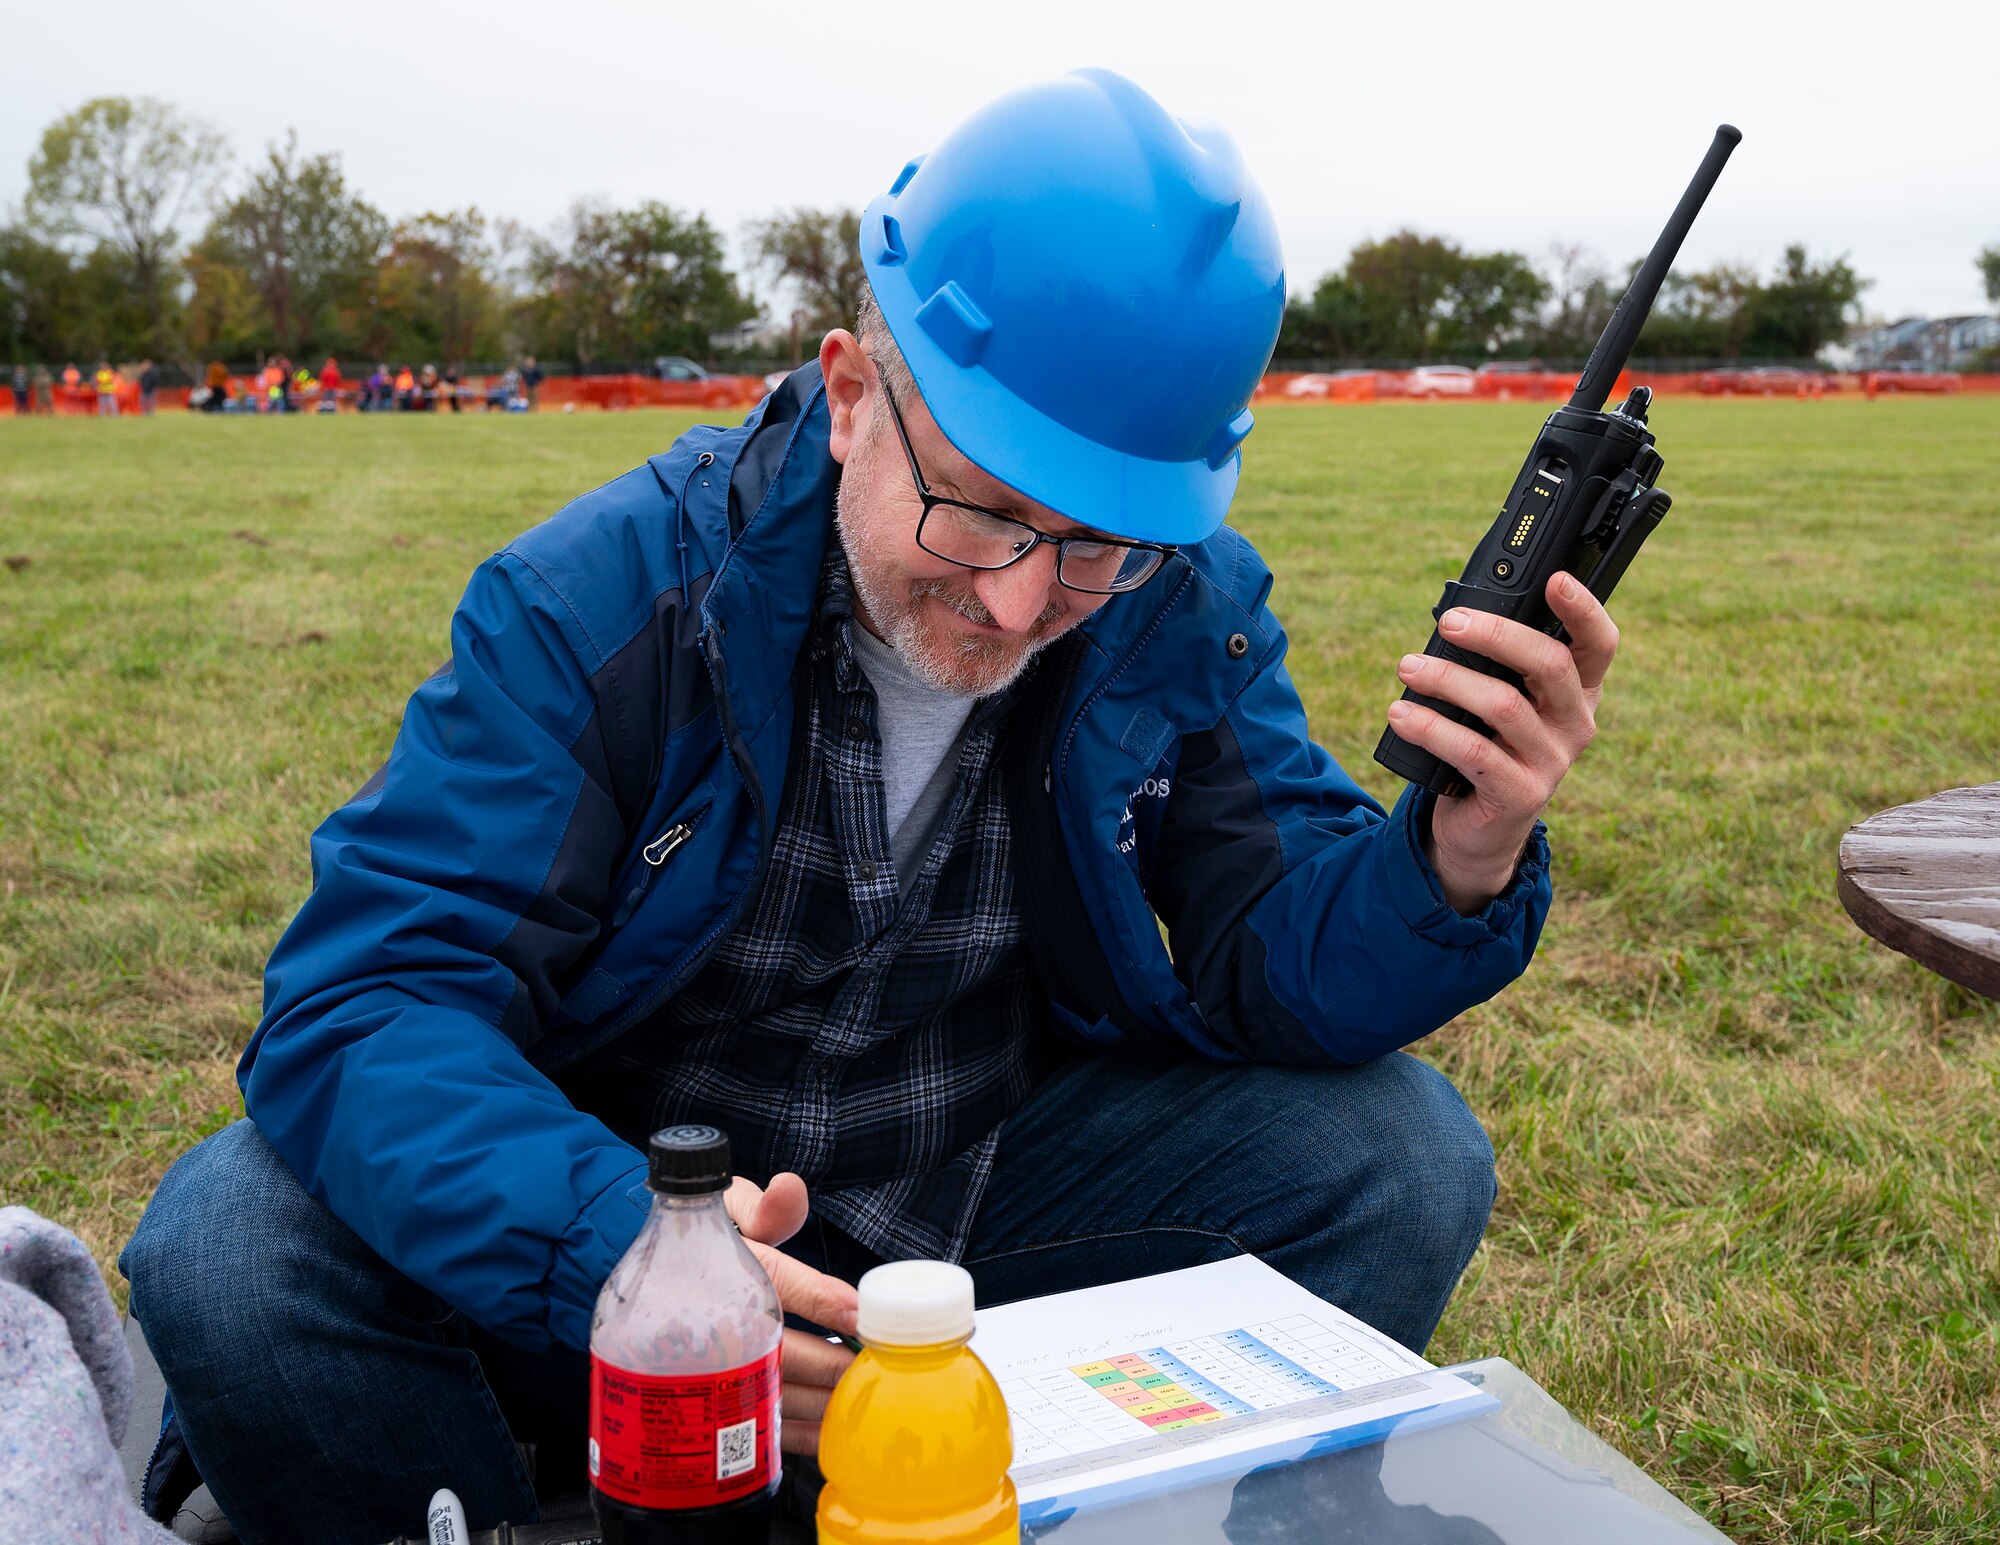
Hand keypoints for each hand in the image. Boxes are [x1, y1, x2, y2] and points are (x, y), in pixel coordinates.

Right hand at [724, 1171, 858, 1456]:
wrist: (634, 1270)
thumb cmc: (697, 1238)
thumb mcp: (725, 1208)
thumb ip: (762, 1206)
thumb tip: (789, 1188)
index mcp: (728, 1269)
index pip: (780, 1283)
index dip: (823, 1301)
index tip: (861, 1317)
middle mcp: (716, 1321)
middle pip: (782, 1350)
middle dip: (833, 1365)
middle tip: (878, 1372)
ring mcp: (709, 1366)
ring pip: (771, 1392)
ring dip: (819, 1402)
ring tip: (862, 1403)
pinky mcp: (709, 1396)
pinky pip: (753, 1420)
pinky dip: (793, 1432)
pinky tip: (826, 1432)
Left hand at [1387, 572, 1617, 912]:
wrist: (1481, 827)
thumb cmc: (1486, 745)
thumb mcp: (1497, 701)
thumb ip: (1493, 664)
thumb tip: (1455, 619)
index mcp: (1578, 691)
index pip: (1599, 643)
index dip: (1583, 608)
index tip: (1554, 579)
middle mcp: (1576, 723)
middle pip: (1549, 663)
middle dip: (1494, 634)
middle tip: (1448, 623)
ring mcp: (1553, 761)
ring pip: (1503, 704)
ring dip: (1447, 679)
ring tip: (1408, 669)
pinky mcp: (1521, 794)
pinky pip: (1472, 751)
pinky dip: (1430, 727)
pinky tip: (1401, 714)